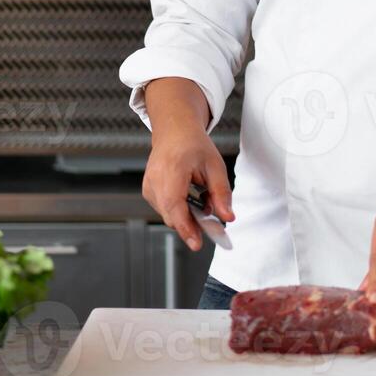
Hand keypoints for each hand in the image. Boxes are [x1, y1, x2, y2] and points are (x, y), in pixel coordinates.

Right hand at [141, 82, 233, 251]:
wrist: (175, 131)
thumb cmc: (193, 145)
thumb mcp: (215, 166)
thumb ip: (221, 193)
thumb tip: (227, 217)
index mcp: (172, 170)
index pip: (175, 206)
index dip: (186, 228)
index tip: (196, 243)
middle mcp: (155, 179)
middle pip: (172, 215)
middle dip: (192, 224)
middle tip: (212, 220)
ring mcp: (148, 186)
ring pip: (169, 214)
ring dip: (187, 215)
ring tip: (201, 195)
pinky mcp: (148, 191)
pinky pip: (165, 209)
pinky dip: (180, 209)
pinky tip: (190, 195)